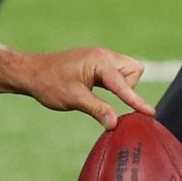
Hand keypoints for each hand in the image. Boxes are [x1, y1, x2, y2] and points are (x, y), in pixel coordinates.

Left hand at [11, 47, 152, 129]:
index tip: (150, 113)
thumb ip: (97, 110)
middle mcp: (104, 56)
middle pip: (133, 71)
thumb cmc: (50, 84)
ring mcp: (101, 59)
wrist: (31, 72)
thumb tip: (115, 124)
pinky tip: (102, 94)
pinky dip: (115, 84)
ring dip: (122, 86)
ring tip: (100, 97)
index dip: (136, 101)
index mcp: (99, 62)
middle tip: (108, 102)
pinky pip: (117, 73)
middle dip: (129, 88)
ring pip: (127, 71)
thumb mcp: (74, 99)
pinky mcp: (97, 64)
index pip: (124, 84)